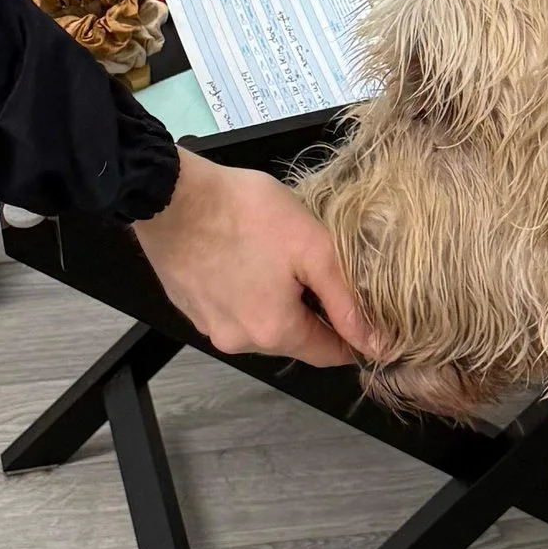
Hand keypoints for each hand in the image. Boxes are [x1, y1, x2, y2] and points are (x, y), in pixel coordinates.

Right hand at [133, 150, 371, 369]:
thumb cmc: (245, 213)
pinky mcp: (188, 306)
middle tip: (317, 271)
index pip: (326, 354)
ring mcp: (208, 325)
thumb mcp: (312, 247)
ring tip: (278, 260)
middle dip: (310, 312)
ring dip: (275, 302)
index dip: (350, 339)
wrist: (171, 194)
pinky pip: (229, 309)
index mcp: (273, 331)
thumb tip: (376, 344)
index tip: (366, 321)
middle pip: (292, 338)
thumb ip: (346, 300)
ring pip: (259, 324)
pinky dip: (244, 293)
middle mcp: (239, 341)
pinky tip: (244, 260)